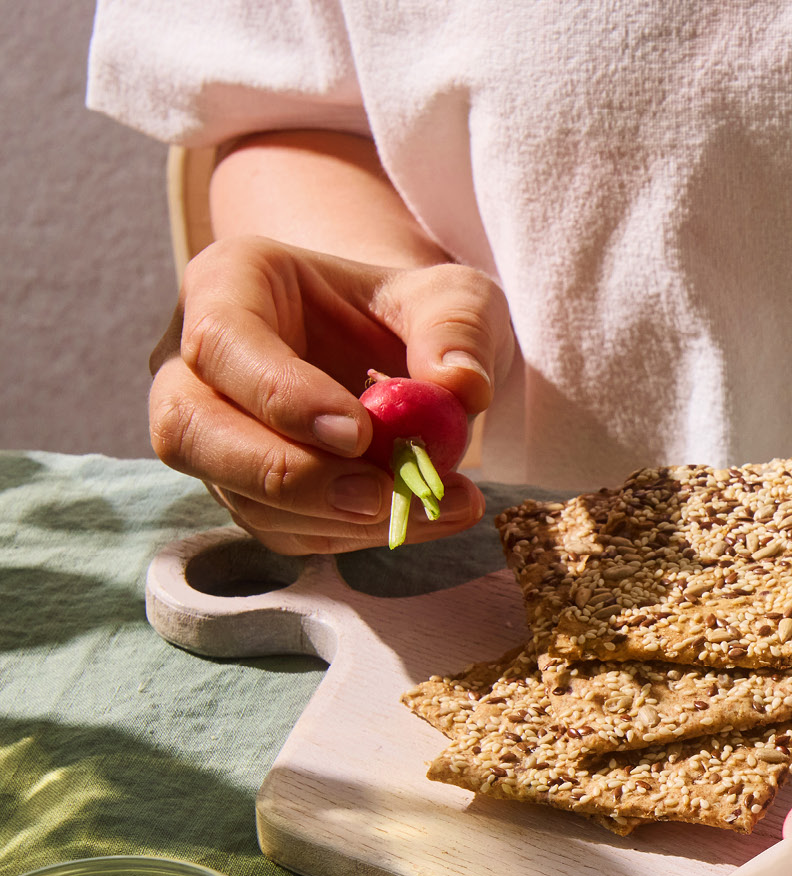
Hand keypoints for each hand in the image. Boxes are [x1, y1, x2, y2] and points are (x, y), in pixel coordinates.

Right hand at [149, 236, 512, 554]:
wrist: (406, 351)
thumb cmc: (414, 311)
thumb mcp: (453, 295)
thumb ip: (457, 325)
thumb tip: (460, 386)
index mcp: (229, 285)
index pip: (221, 342)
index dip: (282, 396)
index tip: (359, 434)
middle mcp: (196, 363)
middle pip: (191, 431)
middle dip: (288, 476)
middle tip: (379, 495)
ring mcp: (212, 434)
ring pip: (238, 495)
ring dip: (337, 518)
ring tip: (432, 505)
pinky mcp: (245, 492)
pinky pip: (282, 530)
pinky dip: (353, 535)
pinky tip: (421, 517)